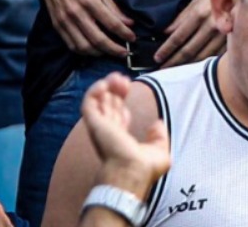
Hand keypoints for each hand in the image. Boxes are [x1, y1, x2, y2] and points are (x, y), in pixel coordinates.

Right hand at [32, 0, 134, 56]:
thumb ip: (112, 7)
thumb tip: (128, 22)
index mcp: (89, 0)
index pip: (111, 23)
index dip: (124, 33)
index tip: (132, 38)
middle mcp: (76, 13)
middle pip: (98, 39)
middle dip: (114, 49)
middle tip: (124, 52)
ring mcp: (64, 21)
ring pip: (84, 46)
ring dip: (99, 53)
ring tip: (111, 52)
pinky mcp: (57, 26)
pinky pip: (71, 45)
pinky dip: (84, 51)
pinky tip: (94, 50)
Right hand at [82, 74, 170, 198]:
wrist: (133, 171)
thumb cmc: (145, 167)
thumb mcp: (159, 150)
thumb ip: (158, 136)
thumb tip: (157, 124)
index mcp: (120, 138)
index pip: (117, 114)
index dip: (121, 100)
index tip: (128, 87)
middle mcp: (108, 132)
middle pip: (107, 105)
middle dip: (115, 89)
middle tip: (124, 79)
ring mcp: (100, 127)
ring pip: (96, 102)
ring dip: (105, 86)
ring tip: (116, 77)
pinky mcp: (94, 124)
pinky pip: (88, 104)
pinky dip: (93, 92)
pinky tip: (104, 83)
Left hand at [154, 0, 224, 67]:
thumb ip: (182, 17)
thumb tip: (166, 32)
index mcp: (199, 14)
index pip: (178, 37)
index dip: (167, 49)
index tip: (158, 57)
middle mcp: (211, 25)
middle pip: (189, 50)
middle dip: (174, 61)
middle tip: (163, 69)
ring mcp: (223, 33)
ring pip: (202, 55)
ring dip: (188, 65)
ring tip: (176, 70)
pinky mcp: (232, 38)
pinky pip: (216, 54)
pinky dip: (204, 62)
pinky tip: (196, 67)